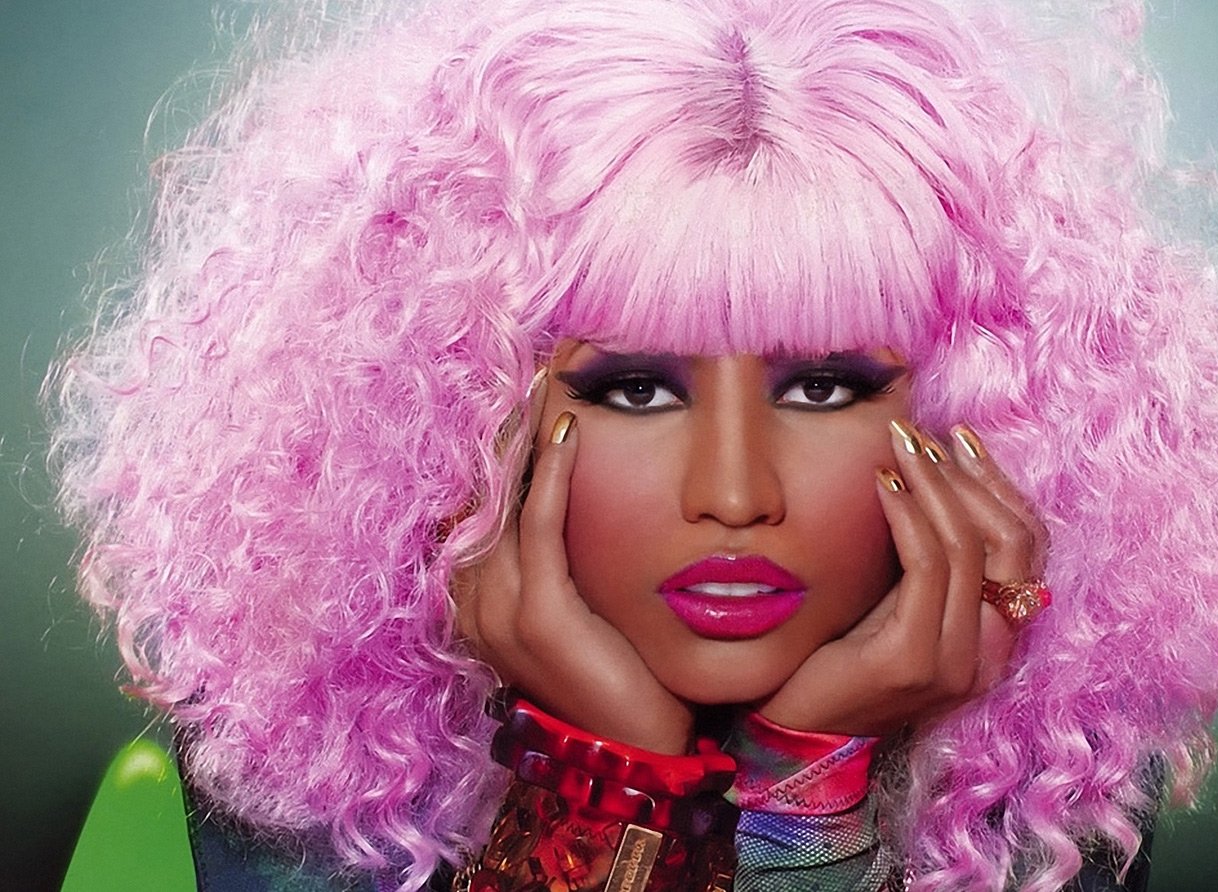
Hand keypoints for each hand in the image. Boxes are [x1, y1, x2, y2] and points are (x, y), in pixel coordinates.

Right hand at [453, 383, 693, 753]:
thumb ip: (559, 562)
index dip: (493, 454)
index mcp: (474, 605)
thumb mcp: (578, 610)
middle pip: (479, 498)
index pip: (474, 510)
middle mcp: (471, 606)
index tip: (517, 399)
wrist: (635, 751)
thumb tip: (569, 496)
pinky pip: (538, 525)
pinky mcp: (537, 616)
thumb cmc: (619, 675)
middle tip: (526, 377)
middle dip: (501, 437)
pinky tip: (567, 432)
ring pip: (503, 503)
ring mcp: (497, 613)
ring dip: (523, 441)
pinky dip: (551, 474)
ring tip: (542, 388)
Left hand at [756, 421, 1045, 735]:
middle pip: (1013, 543)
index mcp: (992, 639)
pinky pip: (927, 567)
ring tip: (902, 444)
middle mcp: (988, 654)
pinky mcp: (911, 660)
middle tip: (926, 434)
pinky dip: (908, 514)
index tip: (959, 440)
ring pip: (970, 547)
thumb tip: (926, 468)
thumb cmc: (836, 652)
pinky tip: (883, 483)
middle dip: (971, 476)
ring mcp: (954, 662)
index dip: (1000, 486)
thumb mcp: (893, 597)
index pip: (1028, 548)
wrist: (790, 728)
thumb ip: (924, 555)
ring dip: (935, 483)